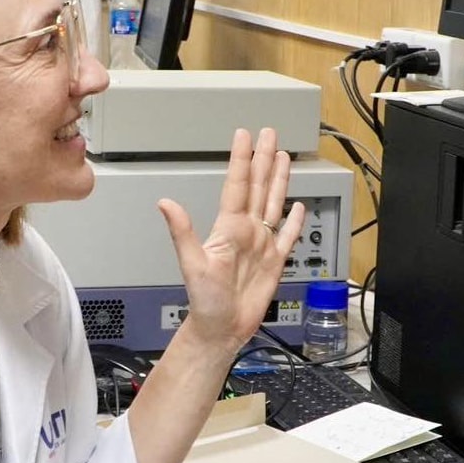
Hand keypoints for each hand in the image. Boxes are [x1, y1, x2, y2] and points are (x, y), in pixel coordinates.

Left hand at [156, 128, 306, 348]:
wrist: (222, 328)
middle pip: (260, 187)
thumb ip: (182, 232)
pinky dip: (295, 222)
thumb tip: (165, 203)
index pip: (238, 186)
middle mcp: (246, 231)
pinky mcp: (274, 262)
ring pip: (274, 204)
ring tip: (284, 157)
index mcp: (229, 228)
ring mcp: (261, 245)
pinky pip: (288, 236)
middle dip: (265, 159)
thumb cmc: (204, 301)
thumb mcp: (192, 264)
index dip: (242, 160)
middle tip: (270, 133)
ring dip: (279, 180)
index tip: (245, 136)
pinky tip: (298, 207)